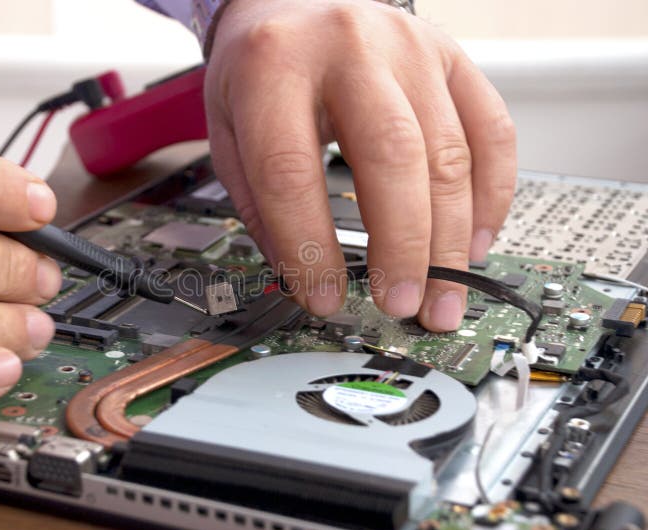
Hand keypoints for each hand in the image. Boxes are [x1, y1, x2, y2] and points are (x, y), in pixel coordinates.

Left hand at [205, 0, 515, 329]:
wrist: (293, 5)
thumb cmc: (261, 73)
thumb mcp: (230, 133)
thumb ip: (262, 204)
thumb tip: (306, 279)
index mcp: (273, 66)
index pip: (291, 170)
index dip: (309, 247)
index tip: (323, 298)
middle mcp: (348, 47)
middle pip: (390, 155)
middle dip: (402, 246)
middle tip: (403, 305)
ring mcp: (409, 48)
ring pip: (447, 151)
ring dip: (451, 238)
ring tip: (443, 295)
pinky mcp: (452, 57)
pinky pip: (491, 131)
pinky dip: (492, 197)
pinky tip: (475, 243)